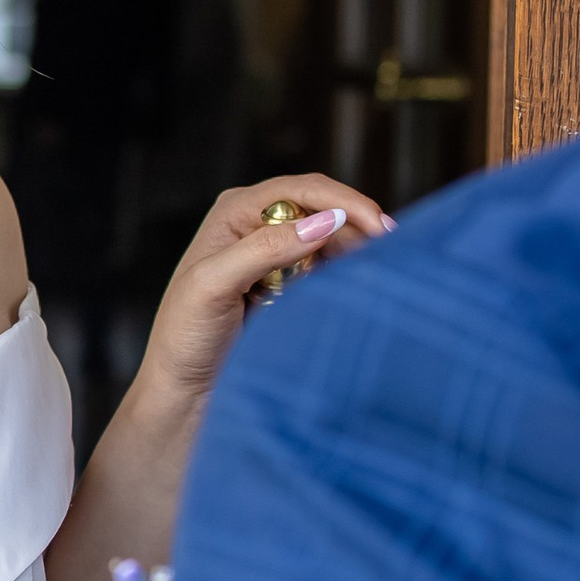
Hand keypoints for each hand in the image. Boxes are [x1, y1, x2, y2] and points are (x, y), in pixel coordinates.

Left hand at [131, 174, 392, 420]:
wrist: (185, 391)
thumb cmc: (186, 338)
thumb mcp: (214, 286)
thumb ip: (266, 248)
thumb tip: (325, 221)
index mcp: (235, 211)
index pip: (301, 190)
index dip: (345, 203)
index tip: (381, 229)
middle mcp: (256, 224)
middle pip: (324, 209)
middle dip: (358, 226)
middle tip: (393, 254)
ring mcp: (276, 254)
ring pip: (332, 238)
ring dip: (356, 251)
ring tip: (380, 272)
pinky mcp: (290, 284)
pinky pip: (329, 267)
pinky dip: (347, 272)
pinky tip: (359, 285)